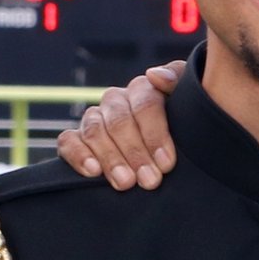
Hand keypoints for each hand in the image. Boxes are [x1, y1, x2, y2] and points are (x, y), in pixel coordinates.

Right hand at [57, 61, 183, 189]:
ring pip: (95, 130)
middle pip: (120, 121)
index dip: (155, 133)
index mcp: (143, 89)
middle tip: (149, 180)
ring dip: (111, 158)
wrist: (169, 156)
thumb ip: (179, 83)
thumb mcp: (191, 106)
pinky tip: (92, 171)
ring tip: (125, 183)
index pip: (145, 103)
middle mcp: (116, 101)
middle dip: (136, 152)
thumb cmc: (183, 128)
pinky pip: (67, 141)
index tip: (167, 163)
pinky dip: (78, 155)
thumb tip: (155, 75)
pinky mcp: (75, 139)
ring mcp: (94, 119)